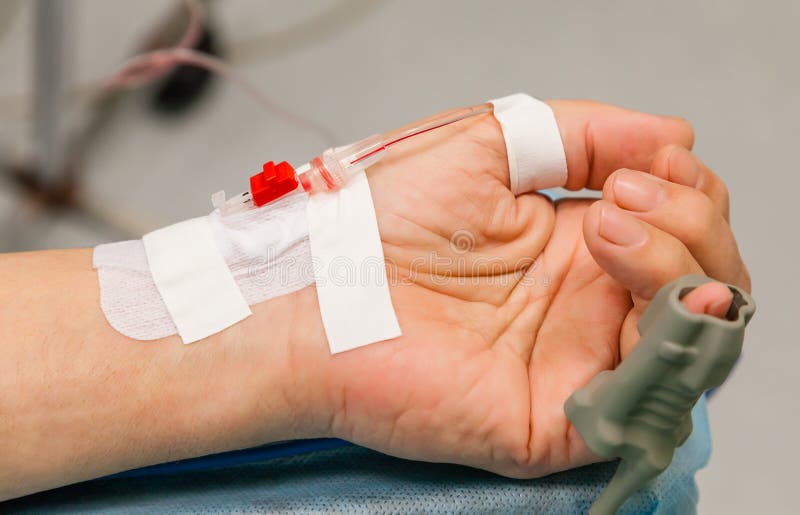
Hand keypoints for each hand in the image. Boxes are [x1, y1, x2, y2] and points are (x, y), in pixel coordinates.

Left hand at [306, 100, 749, 476]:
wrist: (315, 294)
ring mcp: (578, 364)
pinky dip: (676, 351)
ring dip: (685, 270)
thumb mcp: (486, 147)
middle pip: (702, 277)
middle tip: (619, 200)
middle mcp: (586, 306)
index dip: (689, 188)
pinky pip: (649, 403)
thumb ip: (578, 134)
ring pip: (692, 336)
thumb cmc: (381, 221)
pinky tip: (649, 299)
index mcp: (575, 247)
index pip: (678, 222)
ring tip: (615, 228)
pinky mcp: (556, 420)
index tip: (649, 160)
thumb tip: (673, 133)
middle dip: (693, 223)